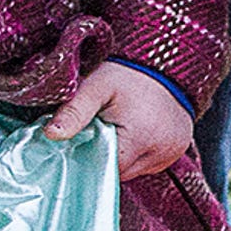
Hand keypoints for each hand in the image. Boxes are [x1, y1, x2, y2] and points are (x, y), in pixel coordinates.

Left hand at [45, 60, 193, 180]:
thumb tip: (51, 135)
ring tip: (122, 126)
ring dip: (124, 155)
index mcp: (140, 137)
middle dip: (107, 154)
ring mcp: (173, 152)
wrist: (164, 59)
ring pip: (136, 169)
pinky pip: (151, 162)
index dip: (92, 155)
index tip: (88, 137)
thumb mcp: (97, 87)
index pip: (107, 167)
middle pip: (122, 171)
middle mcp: (161, 150)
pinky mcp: (178, 150)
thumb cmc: (128, 73)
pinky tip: (137, 130)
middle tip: (103, 128)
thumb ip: (74, 111)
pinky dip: (140, 152)